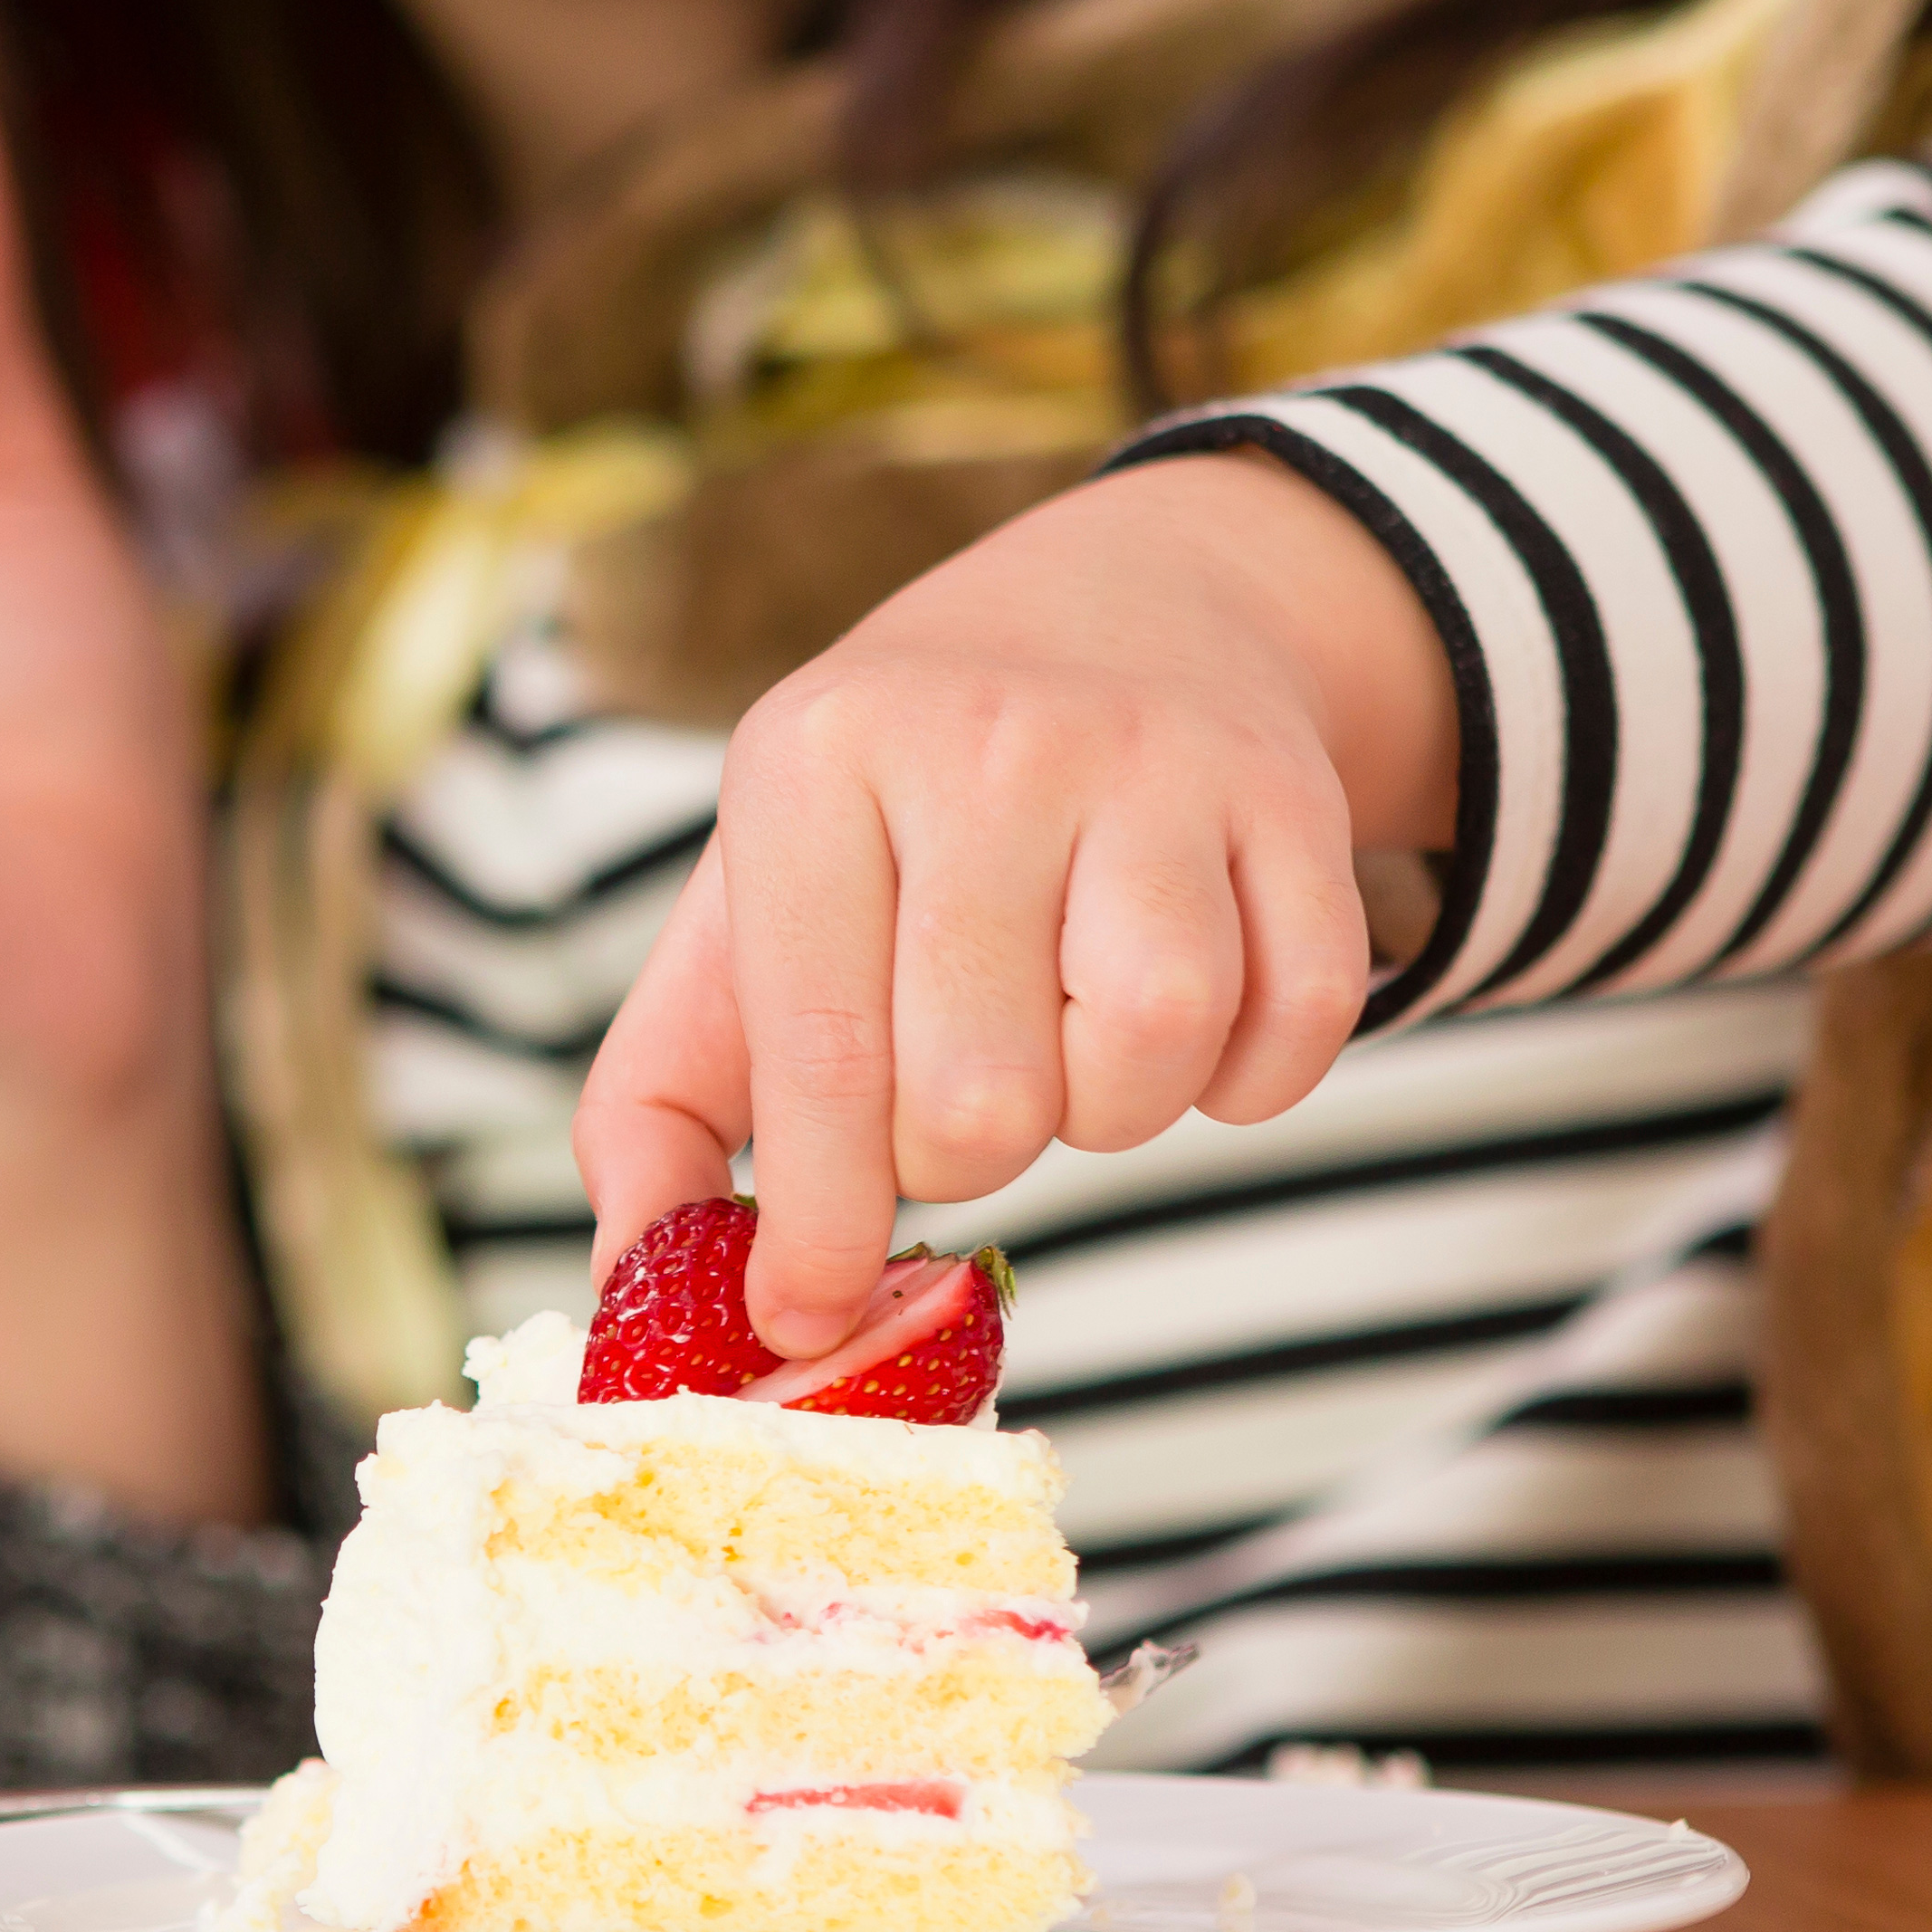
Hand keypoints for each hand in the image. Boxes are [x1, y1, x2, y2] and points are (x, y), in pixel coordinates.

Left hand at [571, 454, 1457, 1354]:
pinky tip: (1187, 1014)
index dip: (818, 1226)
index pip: (821, 1056)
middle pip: (986, 1096)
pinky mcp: (1291, 801)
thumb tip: (637, 1294)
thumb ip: (659, 1107)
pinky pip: (1294, 1029)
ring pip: (1147, 1059)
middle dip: (965, 1149)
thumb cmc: (902, 814)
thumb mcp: (746, 910)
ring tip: (1069, 1036)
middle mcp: (984, 742)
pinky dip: (1244, 1078)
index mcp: (812, 760)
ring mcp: (1154, 762)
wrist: (1121, 611)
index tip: (803, 1320)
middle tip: (959, 1080)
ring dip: (1110, 1111)